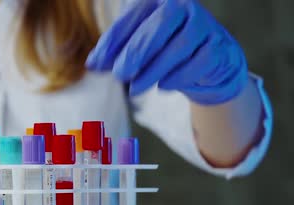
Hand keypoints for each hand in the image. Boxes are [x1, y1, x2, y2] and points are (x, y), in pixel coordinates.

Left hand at [86, 0, 247, 104]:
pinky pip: (199, 61)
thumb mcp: (134, 50)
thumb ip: (113, 54)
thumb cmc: (162, 52)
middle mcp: (181, 7)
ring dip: (154, 70)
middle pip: (158, 26)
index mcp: (156, 2)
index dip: (112, 41)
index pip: (131, 17)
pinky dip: (179, 76)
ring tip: (135, 89)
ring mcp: (203, 24)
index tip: (97, 64)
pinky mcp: (218, 46)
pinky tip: (164, 86)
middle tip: (120, 75)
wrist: (205, 64)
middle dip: (136, 52)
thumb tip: (92, 64)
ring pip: (179, 46)